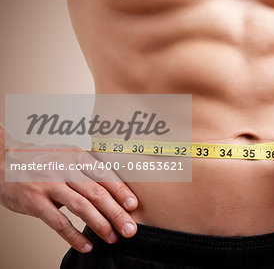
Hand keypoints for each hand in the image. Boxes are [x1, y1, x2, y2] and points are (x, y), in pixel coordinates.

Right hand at [0, 131, 138, 253]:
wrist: (4, 160)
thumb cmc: (43, 161)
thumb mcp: (67, 157)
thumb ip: (87, 171)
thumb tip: (116, 192)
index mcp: (77, 157)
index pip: (105, 174)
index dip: (121, 191)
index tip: (133, 206)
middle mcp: (65, 168)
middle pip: (97, 193)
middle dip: (116, 212)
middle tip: (130, 228)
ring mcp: (49, 184)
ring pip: (81, 207)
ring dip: (100, 224)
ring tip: (113, 238)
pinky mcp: (34, 201)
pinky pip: (58, 222)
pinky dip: (74, 236)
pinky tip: (87, 245)